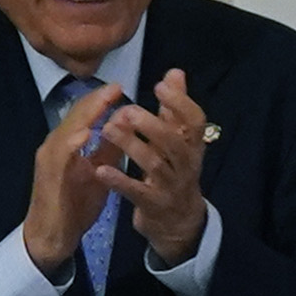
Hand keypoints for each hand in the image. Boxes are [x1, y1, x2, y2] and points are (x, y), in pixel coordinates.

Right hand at [21, 79, 126, 279]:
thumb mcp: (99, 172)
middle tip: (115, 86)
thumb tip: (125, 124)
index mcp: (67, 144)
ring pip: (66, 130)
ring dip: (85, 115)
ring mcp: (49, 161)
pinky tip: (84, 135)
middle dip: (94, 100)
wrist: (52, 237)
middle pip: (74, 116)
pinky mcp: (47, 178)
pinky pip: (58, 158)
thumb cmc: (75, 204)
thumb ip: (110, 148)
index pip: (84, 116)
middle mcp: (55, 146)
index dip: (100, 101)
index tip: (120, 88)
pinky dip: (70, 144)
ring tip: (103, 100)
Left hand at [90, 71, 215, 269]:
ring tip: (108, 130)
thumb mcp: (178, 142)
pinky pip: (136, 193)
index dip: (181, 103)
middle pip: (174, 143)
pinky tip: (100, 169)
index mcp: (193, 146)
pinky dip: (119, 181)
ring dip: (131, 147)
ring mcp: (170, 187)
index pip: (195, 122)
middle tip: (127, 110)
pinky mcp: (153, 206)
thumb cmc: (174, 173)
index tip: (160, 85)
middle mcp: (186, 166)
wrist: (178, 223)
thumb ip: (174, 109)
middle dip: (151, 125)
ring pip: (154, 166)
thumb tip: (175, 72)